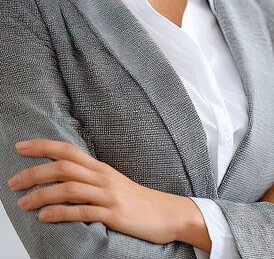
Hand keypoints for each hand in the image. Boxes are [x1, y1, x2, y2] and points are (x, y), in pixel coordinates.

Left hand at [8, 140, 210, 250]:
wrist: (169, 214)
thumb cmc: (140, 201)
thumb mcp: (114, 185)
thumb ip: (91, 181)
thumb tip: (63, 181)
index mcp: (102, 169)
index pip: (69, 151)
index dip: (43, 146)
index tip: (20, 147)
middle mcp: (104, 178)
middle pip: (64, 168)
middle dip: (34, 172)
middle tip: (13, 183)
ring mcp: (110, 196)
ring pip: (70, 189)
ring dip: (42, 195)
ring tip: (23, 203)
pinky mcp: (114, 215)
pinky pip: (83, 212)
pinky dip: (61, 213)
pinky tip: (46, 216)